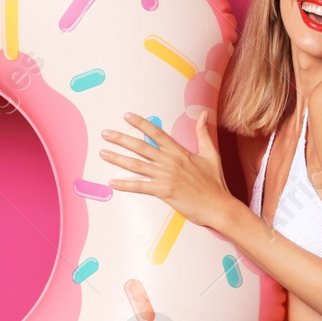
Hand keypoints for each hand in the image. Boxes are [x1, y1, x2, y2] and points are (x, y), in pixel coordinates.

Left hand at [99, 110, 229, 227]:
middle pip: (141, 147)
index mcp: (179, 152)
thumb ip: (203, 134)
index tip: (127, 116)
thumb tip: (202, 114)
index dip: (140, 123)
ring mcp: (166, 176)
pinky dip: (125, 185)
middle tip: (105, 134)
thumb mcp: (211, 154)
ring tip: (103, 153)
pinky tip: (112, 182)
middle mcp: (170, 161)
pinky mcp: (164, 191)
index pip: (156, 133)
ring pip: (136, 165)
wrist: (218, 205)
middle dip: (121, 139)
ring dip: (118, 159)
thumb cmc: (215, 182)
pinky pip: (140, 187)